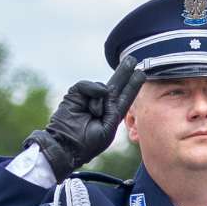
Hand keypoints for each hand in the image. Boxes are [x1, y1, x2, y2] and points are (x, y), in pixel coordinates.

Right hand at [27, 61, 149, 176]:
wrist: (65, 145)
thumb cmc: (87, 143)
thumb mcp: (107, 129)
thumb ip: (112, 109)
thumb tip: (105, 88)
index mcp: (111, 115)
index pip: (124, 97)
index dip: (132, 86)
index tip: (141, 74)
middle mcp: (101, 105)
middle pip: (116, 85)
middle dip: (124, 73)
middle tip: (132, 60)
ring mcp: (88, 98)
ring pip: (102, 88)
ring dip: (101, 102)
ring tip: (94, 114)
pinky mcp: (76, 94)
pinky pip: (87, 85)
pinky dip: (91, 91)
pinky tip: (91, 105)